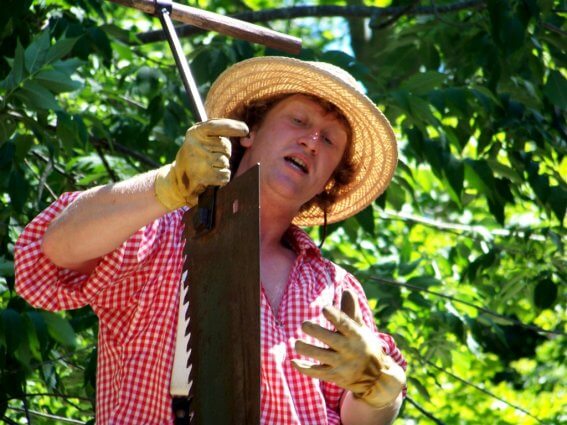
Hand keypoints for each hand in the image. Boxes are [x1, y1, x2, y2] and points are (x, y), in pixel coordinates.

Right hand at [154, 119, 248, 210]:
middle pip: (225, 146)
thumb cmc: (195, 158)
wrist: (176, 182)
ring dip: (222, 167)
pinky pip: (225, 175)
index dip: (232, 127)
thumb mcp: (200, 141)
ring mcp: (198, 161)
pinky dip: (222, 178)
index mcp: (194, 133)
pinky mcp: (202, 176)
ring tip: (209, 168)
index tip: (245, 130)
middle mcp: (194, 145)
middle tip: (211, 159)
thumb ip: (218, 134)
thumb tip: (246, 135)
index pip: (215, 126)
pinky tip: (212, 178)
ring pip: (226, 162)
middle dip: (224, 153)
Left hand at [292, 290, 405, 408]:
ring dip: (308, 350)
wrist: (377, 378)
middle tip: (304, 324)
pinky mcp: (335, 377)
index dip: (335, 317)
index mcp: (357, 336)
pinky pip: (317, 373)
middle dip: (317, 332)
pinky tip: (294, 361)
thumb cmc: (365, 346)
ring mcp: (343, 365)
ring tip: (296, 343)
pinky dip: (304, 368)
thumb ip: (351, 311)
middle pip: (332, 340)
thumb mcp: (361, 329)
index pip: (346, 325)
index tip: (324, 308)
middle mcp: (350, 350)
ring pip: (322, 357)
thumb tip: (347, 290)